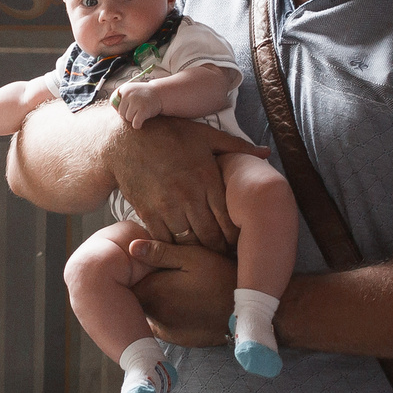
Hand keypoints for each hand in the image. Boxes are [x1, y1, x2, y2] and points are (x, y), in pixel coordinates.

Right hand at [107, 118, 266, 248]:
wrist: (126, 139)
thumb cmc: (169, 134)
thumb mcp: (205, 135)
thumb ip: (236, 147)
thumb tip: (267, 153)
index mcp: (207, 177)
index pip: (228, 217)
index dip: (236, 235)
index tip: (241, 242)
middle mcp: (189, 195)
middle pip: (211, 235)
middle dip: (221, 249)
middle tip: (228, 256)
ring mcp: (167, 206)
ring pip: (189, 241)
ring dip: (199, 251)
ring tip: (208, 258)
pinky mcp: (148, 213)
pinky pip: (165, 240)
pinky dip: (174, 248)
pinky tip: (182, 250)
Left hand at [112, 81, 163, 130]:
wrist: (160, 94)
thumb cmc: (144, 96)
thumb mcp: (131, 92)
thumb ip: (121, 98)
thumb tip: (114, 109)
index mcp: (124, 89)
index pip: (113, 103)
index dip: (120, 107)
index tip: (128, 106)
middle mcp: (129, 94)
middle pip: (121, 112)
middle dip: (128, 114)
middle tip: (137, 110)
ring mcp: (136, 102)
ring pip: (128, 118)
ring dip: (134, 118)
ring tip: (141, 112)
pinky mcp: (143, 110)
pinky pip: (135, 123)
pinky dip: (138, 125)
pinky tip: (142, 121)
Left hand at [125, 236, 239, 347]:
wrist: (246, 313)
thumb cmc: (221, 278)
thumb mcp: (193, 256)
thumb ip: (160, 253)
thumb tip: (131, 247)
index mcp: (153, 291)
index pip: (125, 282)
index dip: (131, 271)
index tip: (143, 262)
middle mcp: (153, 314)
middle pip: (136, 298)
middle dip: (143, 284)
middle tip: (164, 273)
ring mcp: (164, 329)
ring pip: (148, 311)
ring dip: (156, 300)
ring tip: (178, 288)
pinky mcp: (176, 339)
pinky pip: (162, 324)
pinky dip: (167, 314)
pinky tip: (185, 303)